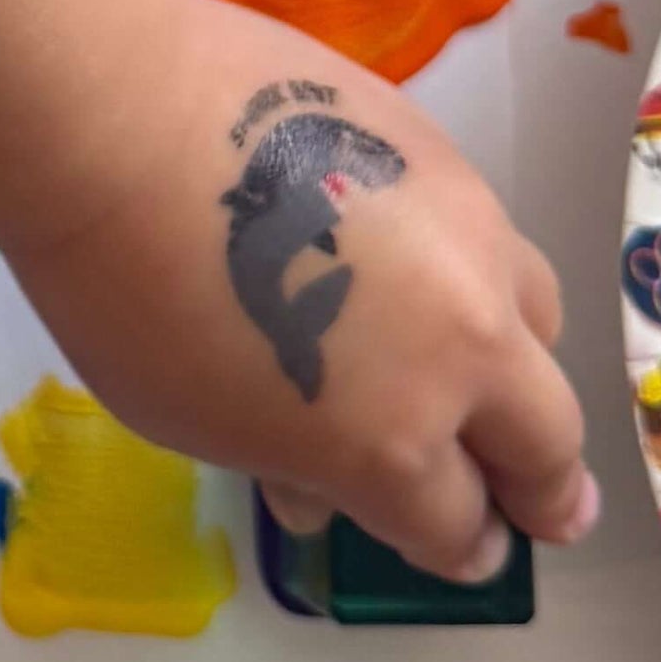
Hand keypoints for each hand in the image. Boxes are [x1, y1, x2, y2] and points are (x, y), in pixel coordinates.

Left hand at [0, 0, 597, 583]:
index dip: (459, 549)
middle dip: (543, 486)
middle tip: (543, 506)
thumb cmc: (122, 290)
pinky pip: (488, 235)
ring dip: (521, 367)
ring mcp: (468, 237)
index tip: (466, 549)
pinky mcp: (446, 152)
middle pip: (546, 440)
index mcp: (393, 443)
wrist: (114, 112)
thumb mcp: (191, 417)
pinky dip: (474, 274)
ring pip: (538, 322)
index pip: (457, 527)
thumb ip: (283, 456)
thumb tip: (319, 487)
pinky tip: (424, 267)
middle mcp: (461, 347)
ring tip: (494, 379)